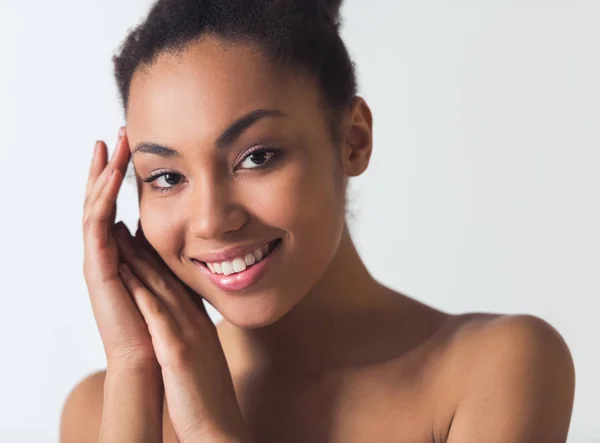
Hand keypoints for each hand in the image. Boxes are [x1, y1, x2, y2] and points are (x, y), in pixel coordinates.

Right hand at [82, 128, 157, 368]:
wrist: (154, 358)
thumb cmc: (167, 322)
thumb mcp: (172, 276)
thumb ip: (171, 253)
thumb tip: (187, 231)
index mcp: (121, 251)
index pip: (117, 204)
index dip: (121, 176)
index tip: (134, 146)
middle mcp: (106, 251)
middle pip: (100, 199)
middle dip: (108, 165)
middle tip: (117, 133)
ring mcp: (98, 259)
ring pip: (94, 206)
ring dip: (102, 174)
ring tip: (109, 144)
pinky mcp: (97, 269)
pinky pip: (96, 225)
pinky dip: (102, 198)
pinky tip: (110, 175)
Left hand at [115, 221, 249, 442]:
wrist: (218, 427)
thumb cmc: (207, 398)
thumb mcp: (204, 359)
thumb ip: (195, 338)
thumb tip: (184, 328)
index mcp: (201, 325)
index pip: (179, 284)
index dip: (162, 259)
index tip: (146, 239)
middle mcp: (196, 323)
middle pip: (169, 279)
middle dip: (146, 251)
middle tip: (130, 225)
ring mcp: (188, 336)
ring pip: (162, 290)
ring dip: (140, 262)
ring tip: (121, 238)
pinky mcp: (177, 352)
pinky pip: (157, 316)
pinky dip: (142, 293)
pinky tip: (128, 275)